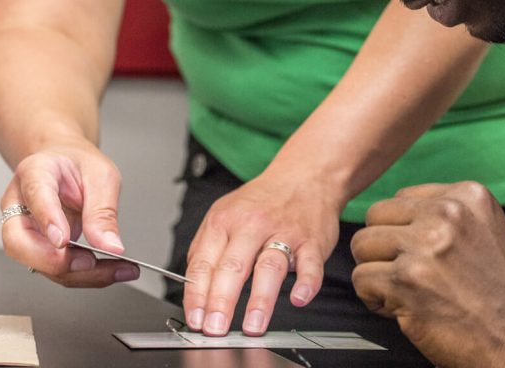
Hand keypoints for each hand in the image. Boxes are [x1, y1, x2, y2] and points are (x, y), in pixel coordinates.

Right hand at [0, 140, 138, 287]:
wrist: (66, 164)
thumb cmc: (78, 164)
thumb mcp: (101, 176)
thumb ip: (102, 210)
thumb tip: (110, 245)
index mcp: (34, 172)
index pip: (34, 196)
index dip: (47, 220)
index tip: (63, 240)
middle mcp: (19, 204)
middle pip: (18, 242)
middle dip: (54, 261)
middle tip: (89, 262)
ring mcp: (23, 229)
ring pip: (37, 263)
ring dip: (78, 274)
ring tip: (116, 270)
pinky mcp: (36, 249)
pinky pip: (53, 269)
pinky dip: (83, 275)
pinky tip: (110, 271)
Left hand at [182, 168, 340, 335]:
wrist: (304, 175)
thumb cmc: (263, 201)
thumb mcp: (225, 212)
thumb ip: (207, 247)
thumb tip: (192, 288)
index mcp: (225, 220)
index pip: (205, 262)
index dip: (197, 294)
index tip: (195, 320)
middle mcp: (253, 225)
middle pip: (233, 266)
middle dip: (221, 301)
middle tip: (216, 329)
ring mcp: (284, 232)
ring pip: (269, 266)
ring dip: (260, 299)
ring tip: (253, 325)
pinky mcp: (311, 241)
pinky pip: (310, 263)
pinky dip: (306, 282)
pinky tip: (298, 297)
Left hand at [351, 182, 504, 367]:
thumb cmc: (501, 290)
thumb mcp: (485, 226)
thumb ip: (447, 210)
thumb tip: (397, 212)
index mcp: (466, 195)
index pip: (401, 198)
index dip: (403, 229)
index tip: (420, 253)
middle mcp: (444, 214)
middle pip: (376, 216)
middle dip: (383, 247)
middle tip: (404, 272)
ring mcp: (424, 247)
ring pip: (363, 245)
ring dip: (375, 271)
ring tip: (401, 289)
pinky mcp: (406, 282)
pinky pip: (361, 279)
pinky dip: (374, 299)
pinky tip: (399, 308)